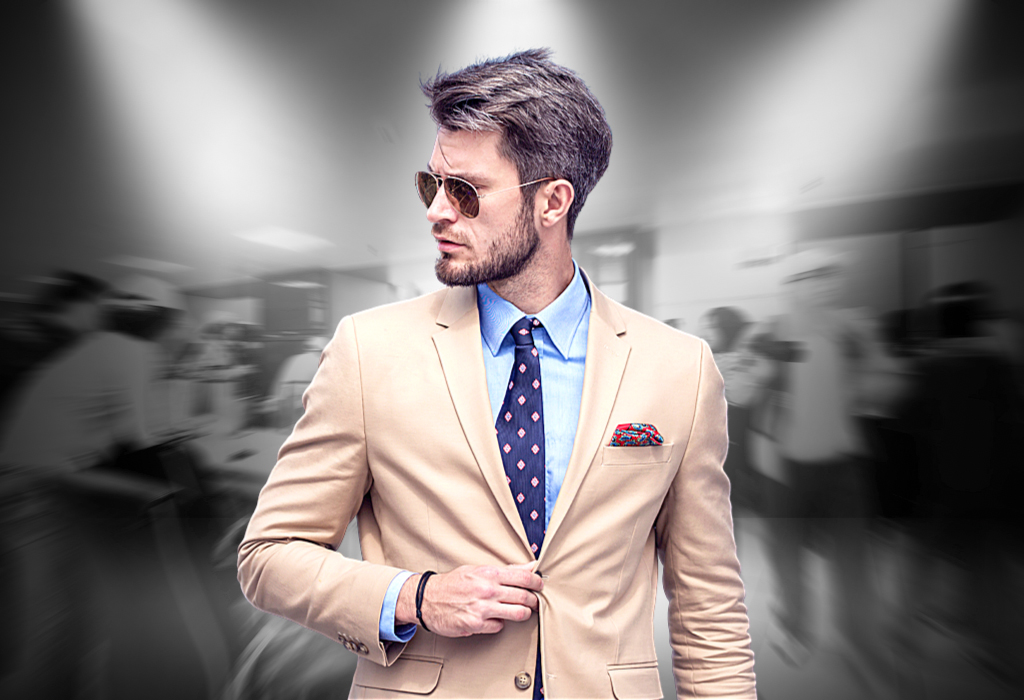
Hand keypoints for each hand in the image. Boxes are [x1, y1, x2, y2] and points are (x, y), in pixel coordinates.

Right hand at [396, 564, 542, 636]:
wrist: (427, 599)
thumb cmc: (453, 583)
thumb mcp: (477, 570)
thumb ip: (506, 570)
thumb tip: (530, 567)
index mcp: (489, 574)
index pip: (523, 577)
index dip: (537, 582)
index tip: (540, 585)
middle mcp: (487, 591)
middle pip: (525, 597)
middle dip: (535, 600)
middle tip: (535, 601)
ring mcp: (482, 609)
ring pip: (518, 614)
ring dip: (524, 614)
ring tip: (522, 611)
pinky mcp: (476, 625)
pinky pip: (500, 627)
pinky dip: (501, 623)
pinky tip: (495, 618)